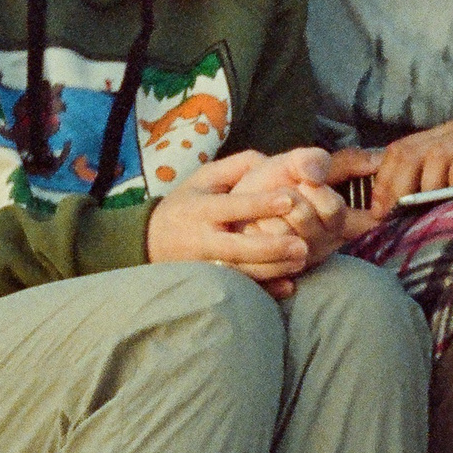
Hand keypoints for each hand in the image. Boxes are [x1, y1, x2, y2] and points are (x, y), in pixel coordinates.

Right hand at [147, 149, 349, 298]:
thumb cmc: (186, 204)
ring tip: (301, 261)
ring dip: (273, 269)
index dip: (259, 204)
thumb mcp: (203, 178)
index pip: (232, 207)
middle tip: (302, 245)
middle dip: (271, 247)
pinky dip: (263, 290)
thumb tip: (271, 161)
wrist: (150, 242)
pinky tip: (287, 286)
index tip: (289, 199)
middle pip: (238, 247)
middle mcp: (201, 239)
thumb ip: (236, 167)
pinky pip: (239, 289)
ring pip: (241, 272)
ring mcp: (204, 265)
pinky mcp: (209, 283)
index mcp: (200, 209)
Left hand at [342, 121, 452, 220]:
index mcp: (437, 139)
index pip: (397, 151)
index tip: (378, 210)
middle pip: (406, 152)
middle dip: (395, 186)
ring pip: (432, 155)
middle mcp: (451, 132)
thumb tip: (397, 215)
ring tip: (430, 209)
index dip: (383, 180)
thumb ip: (431, 192)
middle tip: (393, 214)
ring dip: (426, 187)